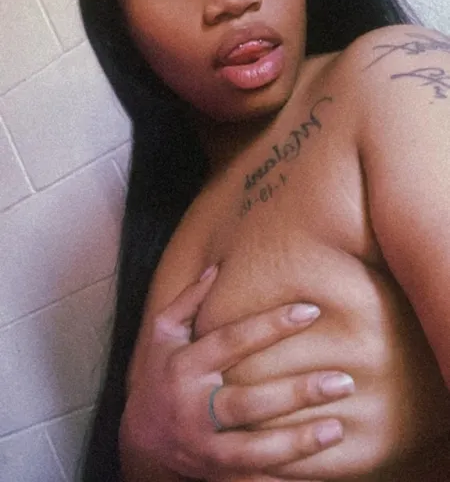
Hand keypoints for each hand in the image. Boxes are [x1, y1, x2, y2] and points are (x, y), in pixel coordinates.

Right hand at [119, 267, 351, 480]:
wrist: (139, 441)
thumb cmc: (160, 375)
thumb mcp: (163, 333)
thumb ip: (189, 301)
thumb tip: (217, 268)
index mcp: (185, 367)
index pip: (232, 341)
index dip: (270, 326)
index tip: (310, 311)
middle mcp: (194, 409)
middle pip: (248, 402)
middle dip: (296, 393)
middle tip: (342, 381)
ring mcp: (206, 448)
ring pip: (253, 450)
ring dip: (297, 442)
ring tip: (337, 429)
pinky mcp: (217, 475)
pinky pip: (254, 481)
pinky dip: (284, 480)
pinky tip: (320, 473)